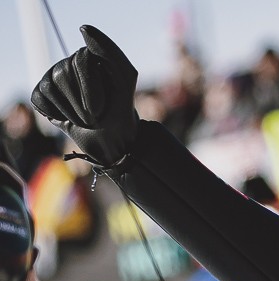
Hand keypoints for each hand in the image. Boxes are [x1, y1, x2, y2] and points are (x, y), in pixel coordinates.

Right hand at [31, 25, 138, 166]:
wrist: (112, 140)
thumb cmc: (121, 108)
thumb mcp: (125, 78)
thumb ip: (110, 51)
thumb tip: (83, 28)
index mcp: (87, 56)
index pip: (80, 60)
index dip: (93, 88)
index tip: (107, 102)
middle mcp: (66, 64)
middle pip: (64, 74)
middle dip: (84, 103)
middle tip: (97, 114)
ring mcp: (51, 79)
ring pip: (52, 88)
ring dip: (74, 112)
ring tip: (86, 118)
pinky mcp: (40, 96)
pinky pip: (42, 101)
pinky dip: (58, 115)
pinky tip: (69, 117)